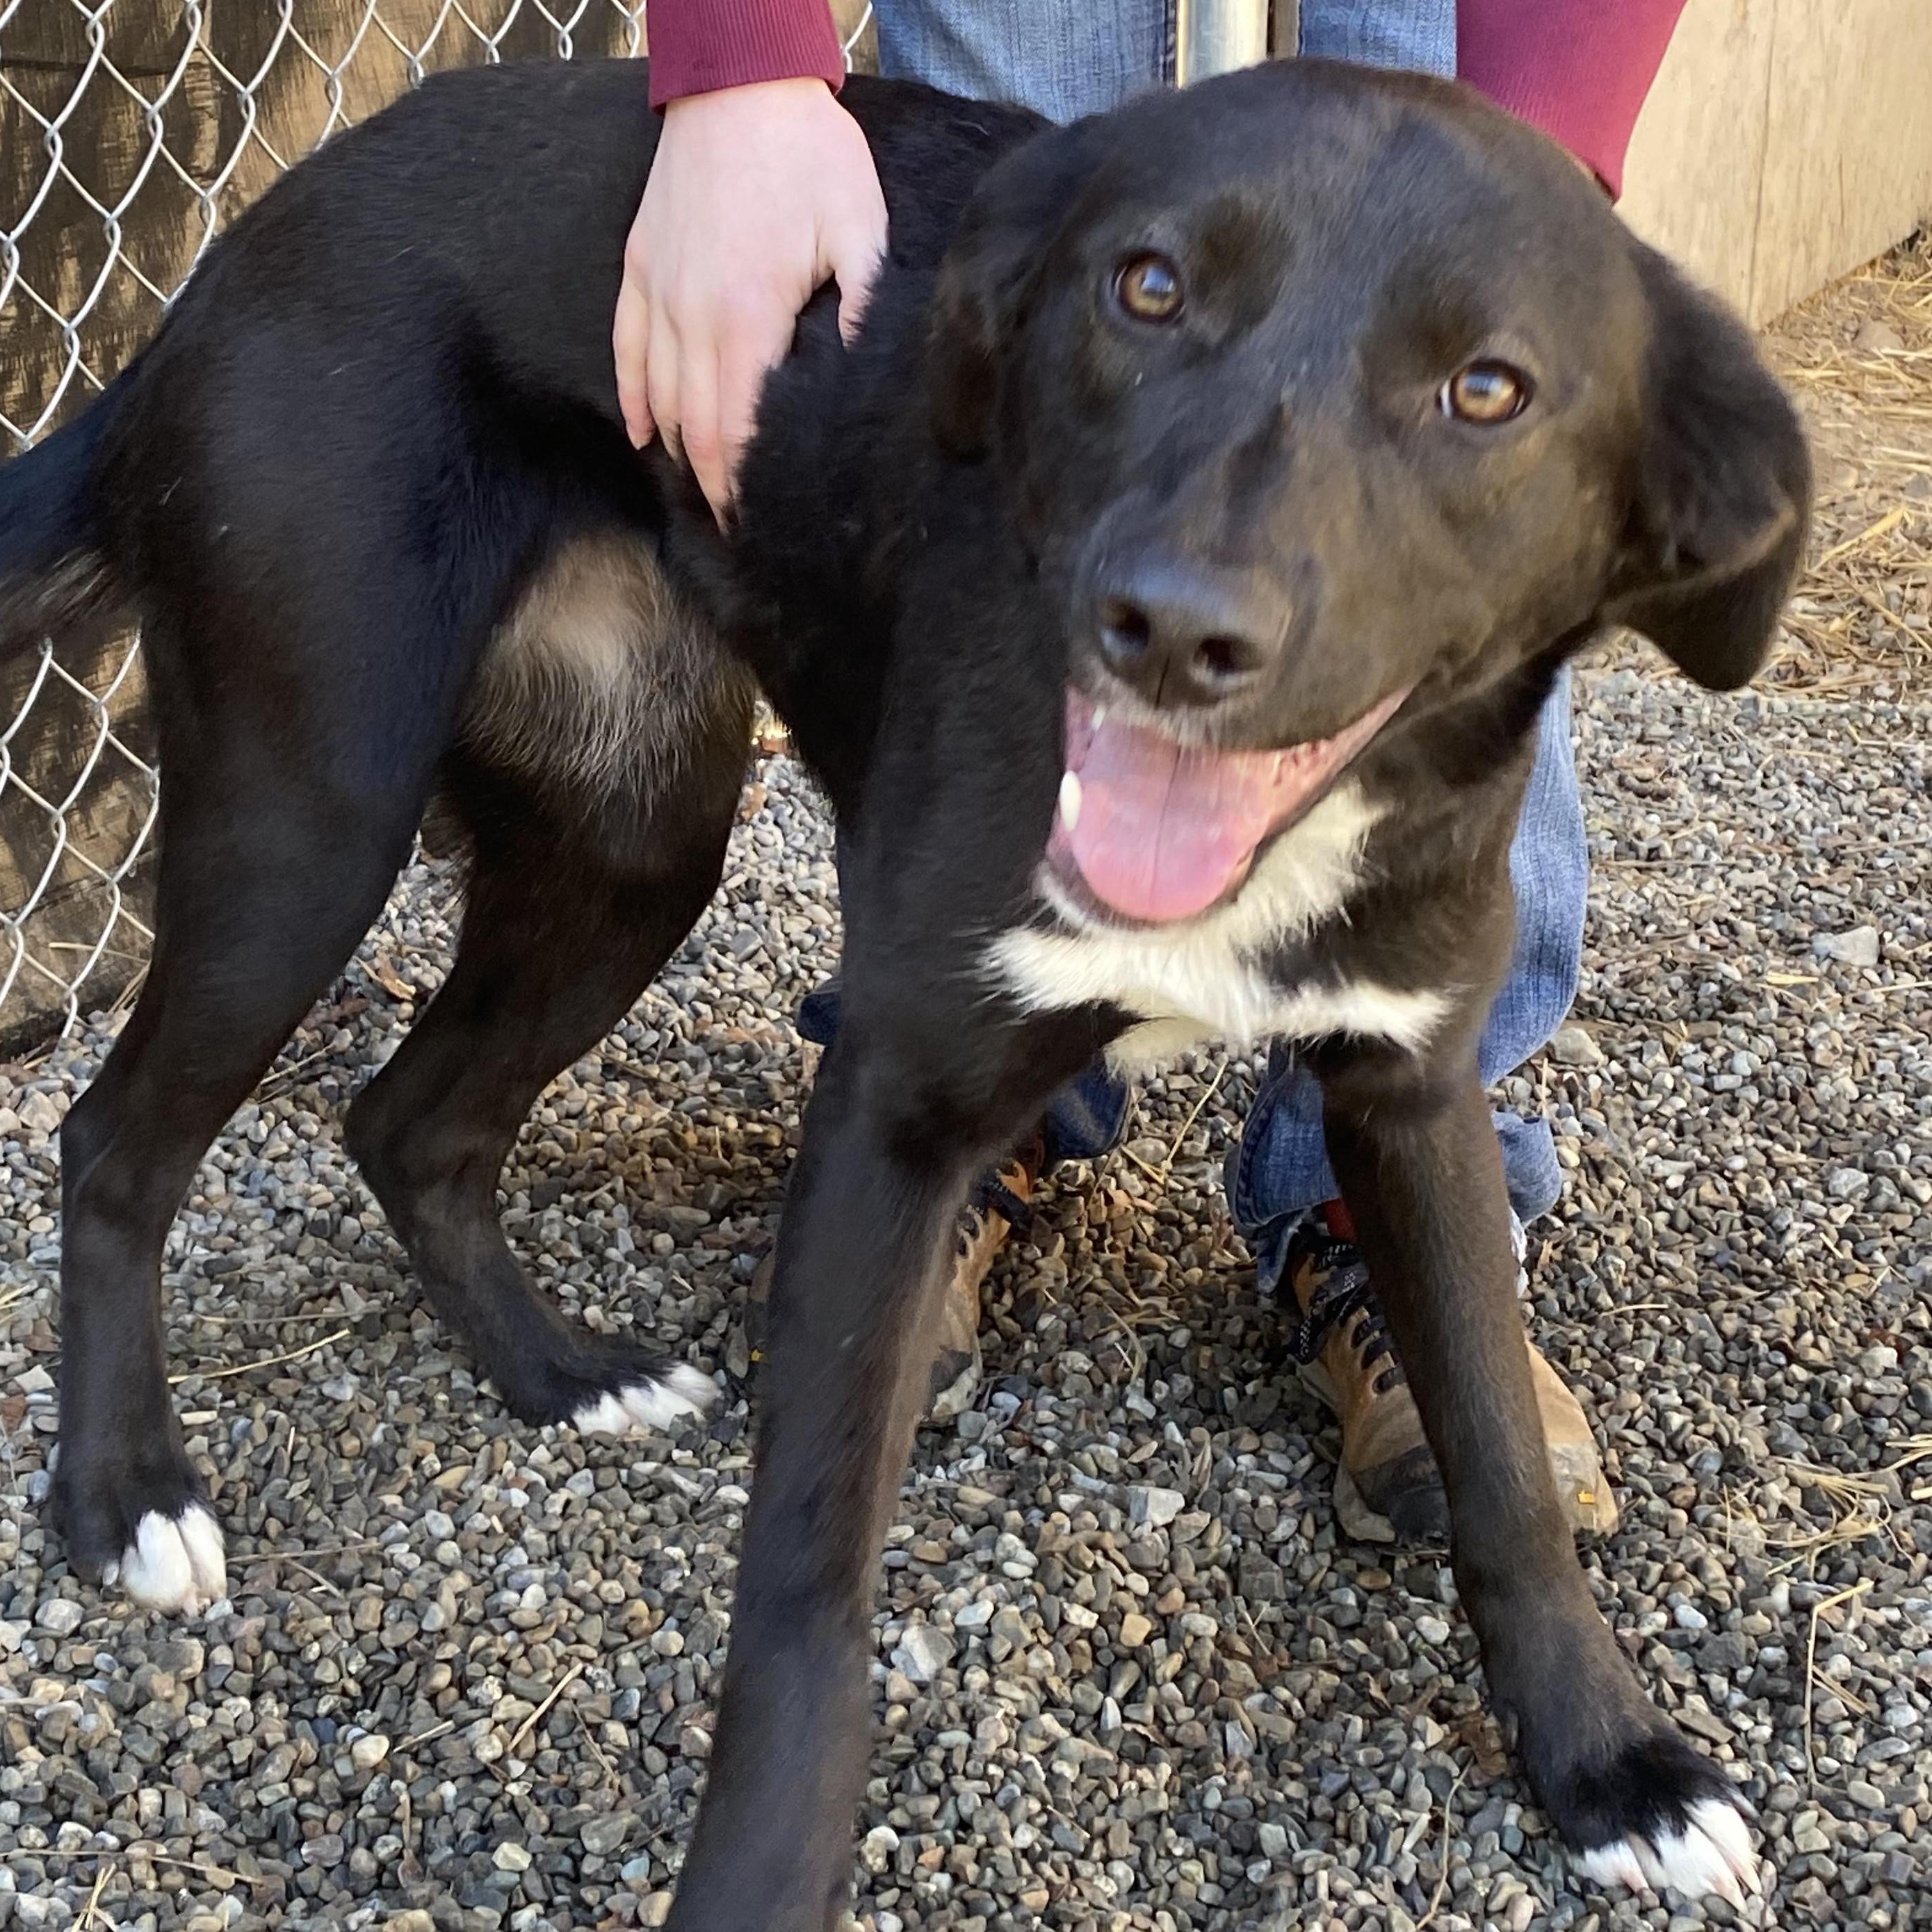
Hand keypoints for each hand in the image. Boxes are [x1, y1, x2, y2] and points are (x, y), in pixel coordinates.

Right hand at [614, 76, 887, 520]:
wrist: (741, 82)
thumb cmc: (809, 155)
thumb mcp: (859, 231)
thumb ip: (858, 312)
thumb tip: (856, 381)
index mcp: (747, 315)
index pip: (736, 429)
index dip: (742, 487)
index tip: (755, 524)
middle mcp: (692, 314)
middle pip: (695, 428)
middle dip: (713, 484)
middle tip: (733, 524)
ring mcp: (659, 291)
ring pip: (659, 397)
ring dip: (680, 450)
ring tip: (703, 489)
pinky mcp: (639, 267)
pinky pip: (626, 349)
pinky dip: (635, 400)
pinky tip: (647, 437)